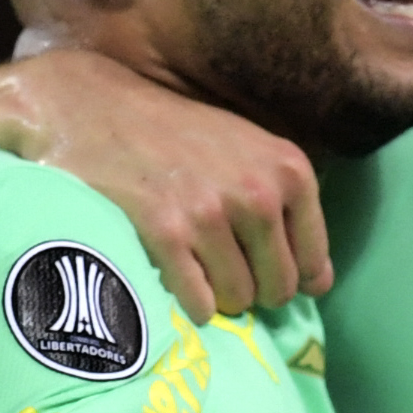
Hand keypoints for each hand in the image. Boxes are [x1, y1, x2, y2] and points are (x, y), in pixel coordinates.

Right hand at [0, 47, 329, 320]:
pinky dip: (190, 304)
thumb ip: (289, 210)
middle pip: (278, 289)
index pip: (313, 266)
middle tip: (217, 268)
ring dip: (218, 298)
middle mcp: (258, 193)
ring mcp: (211, 213)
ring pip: (239, 300)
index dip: (284, 275)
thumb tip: (320, 284)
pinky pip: (200, 303)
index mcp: (289, 172)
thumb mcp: (249, 153)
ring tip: (193, 267)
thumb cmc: (176, 135)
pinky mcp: (166, 232)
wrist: (92, 108)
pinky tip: (173, 279)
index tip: (253, 264)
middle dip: (251, 290)